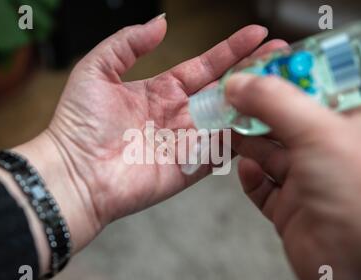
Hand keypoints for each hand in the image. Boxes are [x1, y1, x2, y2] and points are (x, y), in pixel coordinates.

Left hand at [13, 17, 287, 259]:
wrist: (76, 173)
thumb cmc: (80, 124)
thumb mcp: (97, 70)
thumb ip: (128, 44)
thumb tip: (160, 23)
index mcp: (160, 91)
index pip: (204, 67)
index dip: (230, 50)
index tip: (256, 34)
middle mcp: (178, 115)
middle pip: (224, 90)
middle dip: (253, 71)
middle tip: (282, 54)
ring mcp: (187, 141)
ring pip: (229, 118)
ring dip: (255, 102)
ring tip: (284, 82)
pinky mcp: (192, 167)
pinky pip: (224, 150)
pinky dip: (245, 137)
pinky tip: (267, 120)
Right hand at [227, 73, 360, 279]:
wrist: (352, 267)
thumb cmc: (355, 196)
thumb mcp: (316, 132)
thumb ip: (274, 102)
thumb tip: (240, 83)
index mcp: (348, 127)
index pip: (314, 89)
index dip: (285, 76)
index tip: (256, 67)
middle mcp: (328, 153)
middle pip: (285, 122)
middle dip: (256, 111)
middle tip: (230, 100)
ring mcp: (308, 182)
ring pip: (270, 154)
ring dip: (247, 143)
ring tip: (224, 130)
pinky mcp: (290, 207)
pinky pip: (263, 188)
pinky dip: (251, 179)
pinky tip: (245, 170)